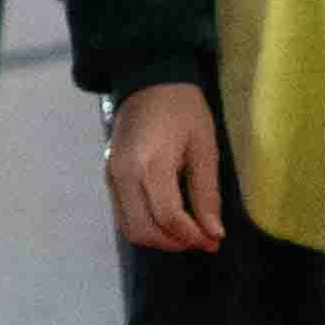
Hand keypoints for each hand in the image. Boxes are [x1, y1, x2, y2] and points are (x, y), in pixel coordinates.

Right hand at [106, 82, 229, 252]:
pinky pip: (125, 216)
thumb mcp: (204, 148)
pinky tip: (169, 221)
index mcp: (151, 164)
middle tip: (202, 239)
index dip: (192, 236)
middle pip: (144, 230)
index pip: (168, 217)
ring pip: (130, 229)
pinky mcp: (110, 178)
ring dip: (159, 239)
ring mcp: (112, 178)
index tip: (214, 241)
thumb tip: (213, 233)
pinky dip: (147, 227)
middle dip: (175, 242)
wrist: (148, 82)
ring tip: (186, 232)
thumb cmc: (182, 110)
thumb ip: (206, 194)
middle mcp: (124, 175)